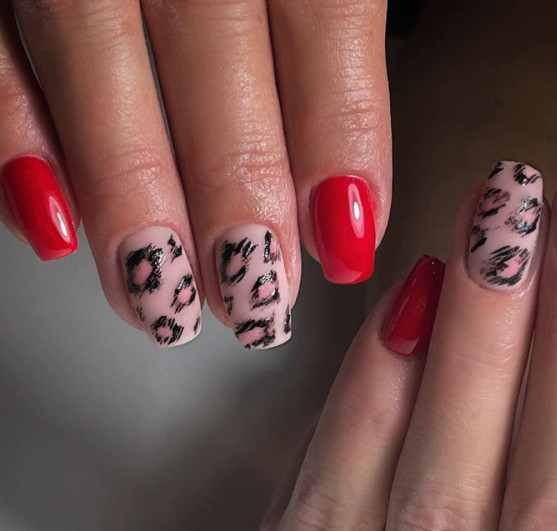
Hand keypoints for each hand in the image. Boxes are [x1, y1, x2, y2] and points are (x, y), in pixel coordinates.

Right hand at [0, 0, 388, 347]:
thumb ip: (328, 37)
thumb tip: (345, 193)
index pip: (326, 14)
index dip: (339, 138)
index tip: (347, 242)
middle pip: (211, 41)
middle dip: (235, 187)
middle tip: (255, 300)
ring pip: (91, 45)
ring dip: (128, 192)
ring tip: (161, 298)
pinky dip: (12, 131)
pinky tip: (51, 222)